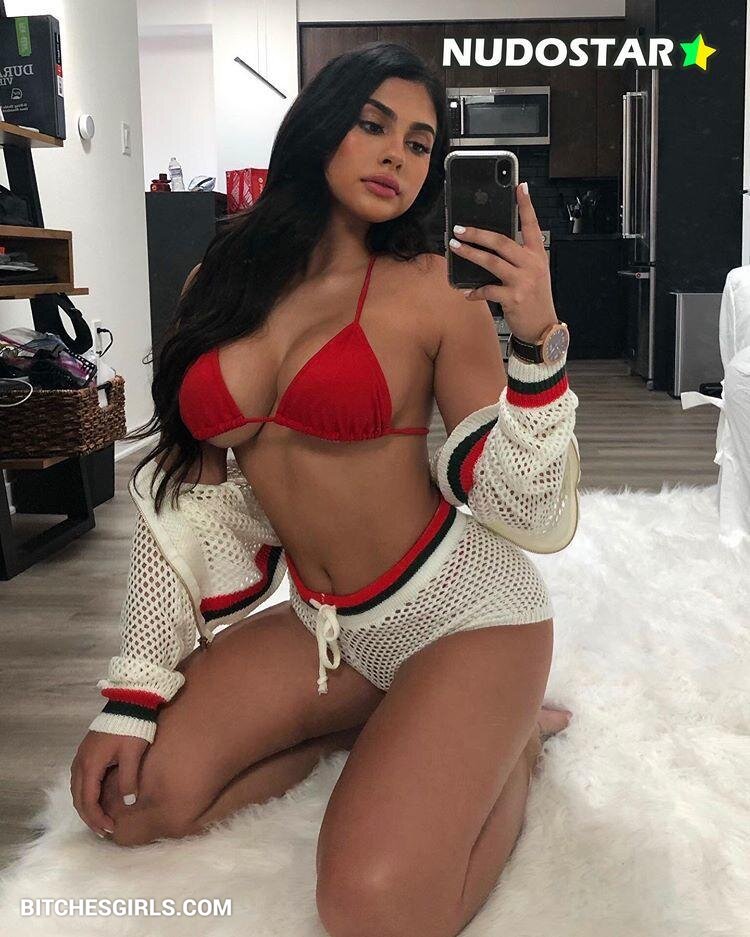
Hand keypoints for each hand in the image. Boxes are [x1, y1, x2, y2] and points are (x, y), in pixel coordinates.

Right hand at [70, 731, 147, 836]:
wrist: (129, 701)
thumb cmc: (132, 728)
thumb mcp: (132, 755)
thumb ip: (129, 780)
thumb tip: (129, 803)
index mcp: (90, 765)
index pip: (88, 800)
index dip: (97, 818)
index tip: (109, 830)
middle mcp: (80, 762)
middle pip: (78, 797)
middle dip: (89, 816)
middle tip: (104, 831)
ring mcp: (81, 755)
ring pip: (77, 789)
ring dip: (86, 805)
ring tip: (100, 818)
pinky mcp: (87, 751)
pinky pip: (80, 778)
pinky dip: (86, 793)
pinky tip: (97, 798)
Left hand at [448, 181, 557, 343]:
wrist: (543, 328)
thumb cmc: (534, 298)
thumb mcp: (533, 274)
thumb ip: (518, 259)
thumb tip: (490, 246)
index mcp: (537, 255)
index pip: (532, 225)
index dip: (526, 205)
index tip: (520, 187)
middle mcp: (532, 264)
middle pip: (502, 241)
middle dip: (478, 233)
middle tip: (459, 228)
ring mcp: (523, 281)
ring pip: (491, 262)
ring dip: (470, 254)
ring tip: (455, 248)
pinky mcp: (513, 298)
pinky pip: (488, 290)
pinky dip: (475, 291)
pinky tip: (466, 292)